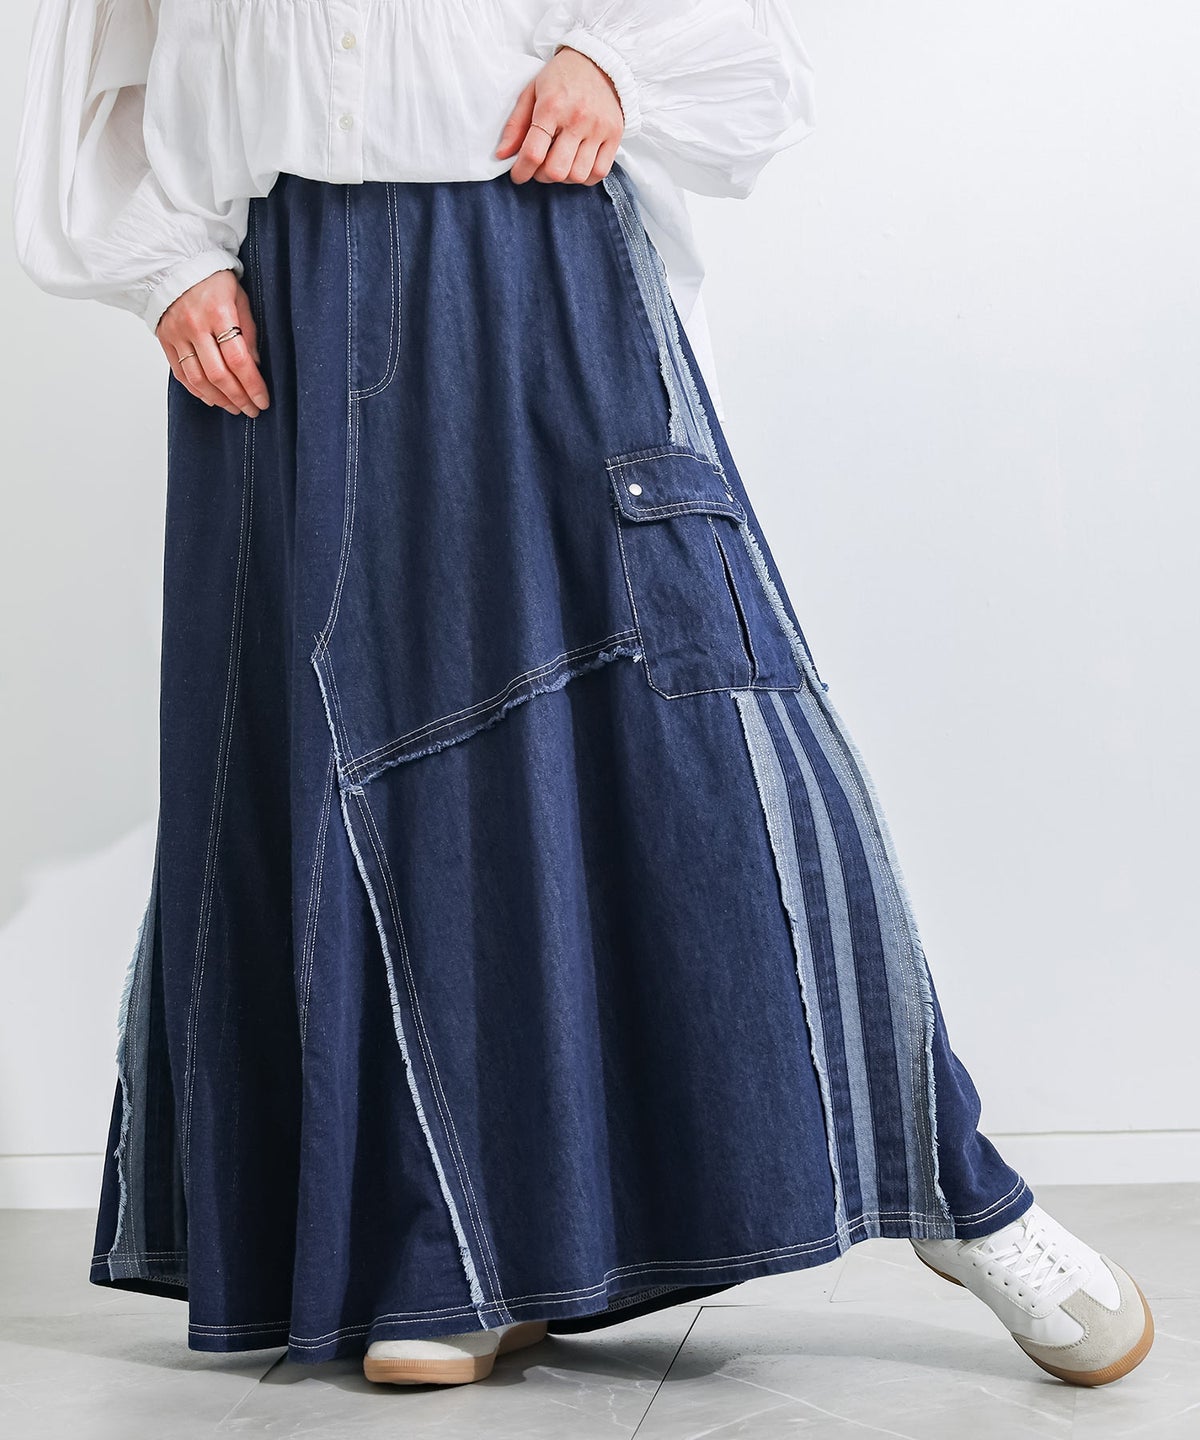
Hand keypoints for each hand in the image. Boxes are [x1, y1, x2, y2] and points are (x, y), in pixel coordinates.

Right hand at [156, 268, 268, 416]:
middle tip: (252, 409)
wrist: (175, 265)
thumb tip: (255, 365)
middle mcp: (194, 326)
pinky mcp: (165, 340)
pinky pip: (180, 373)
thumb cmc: (212, 280)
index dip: (252, 385)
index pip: (238, 360)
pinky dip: (197, 391)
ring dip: (219, 399)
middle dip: (238, 398)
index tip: (263, 400)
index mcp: (218, 313)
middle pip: (218, 375)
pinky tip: (211, 398)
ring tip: (234, 408)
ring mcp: (177, 334)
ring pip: (197, 379)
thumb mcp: (240, 298)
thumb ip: (248, 331)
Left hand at [496, 45, 624, 184]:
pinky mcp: (615, 135)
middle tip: (539, 166)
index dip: (521, 172)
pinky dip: (585, 177)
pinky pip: (599, 173)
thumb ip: (516, 124)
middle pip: (556, 170)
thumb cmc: (561, 77)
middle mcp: (577, 119)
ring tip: (559, 162)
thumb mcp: (532, 92)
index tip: (518, 175)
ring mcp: (598, 129)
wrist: (599, 60)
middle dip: (542, 175)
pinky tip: (577, 164)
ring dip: (564, 178)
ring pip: (578, 176)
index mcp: (552, 106)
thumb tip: (503, 155)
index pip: (533, 153)